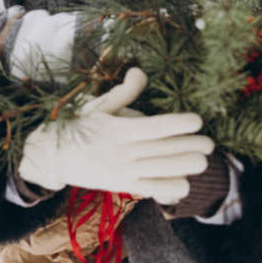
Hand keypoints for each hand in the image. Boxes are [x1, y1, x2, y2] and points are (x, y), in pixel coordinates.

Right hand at [18, 68, 214, 204]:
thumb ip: (123, 92)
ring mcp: (123, 171)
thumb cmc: (77, 125)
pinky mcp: (122, 186)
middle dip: (191, 147)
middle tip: (210, 143)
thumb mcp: (97, 105)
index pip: (155, 127)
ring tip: (202, 161)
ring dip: (186, 166)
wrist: (52, 155)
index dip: (178, 123)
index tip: (197, 120)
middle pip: (165, 150)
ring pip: (163, 171)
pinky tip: (184, 183)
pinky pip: (151, 190)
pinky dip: (169, 188)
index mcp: (119, 128)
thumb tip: (140, 72)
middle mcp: (124, 151)